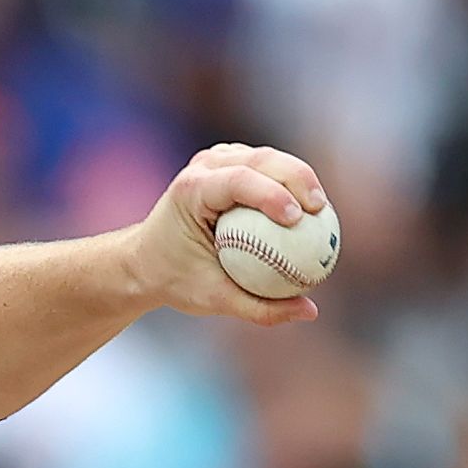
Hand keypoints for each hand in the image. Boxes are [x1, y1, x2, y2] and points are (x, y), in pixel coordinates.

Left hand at [125, 144, 329, 327]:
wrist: (146, 260)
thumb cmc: (176, 281)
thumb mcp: (214, 300)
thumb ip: (261, 307)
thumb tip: (310, 310)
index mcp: (191, 191)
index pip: (238, 181)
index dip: (272, 194)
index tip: (298, 219)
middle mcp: (202, 168)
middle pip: (261, 159)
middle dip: (298, 178)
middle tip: (321, 211)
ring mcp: (215, 161)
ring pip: (267, 157)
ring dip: (299, 177)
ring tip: (320, 209)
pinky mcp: (228, 164)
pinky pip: (266, 167)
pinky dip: (288, 182)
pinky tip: (307, 207)